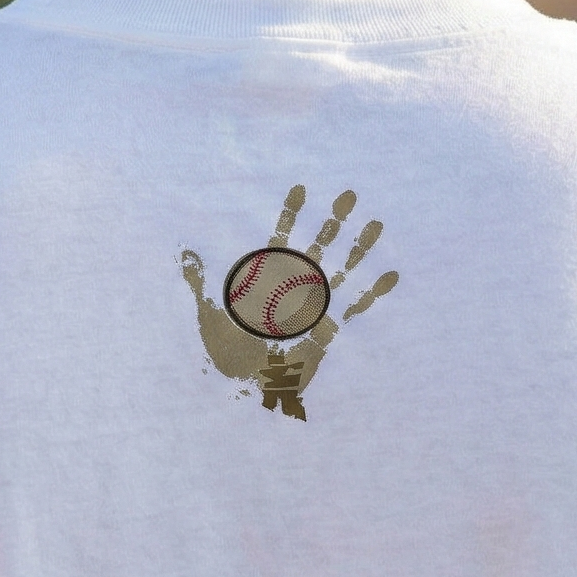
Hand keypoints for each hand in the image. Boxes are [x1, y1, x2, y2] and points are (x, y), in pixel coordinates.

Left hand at [181, 185, 398, 419]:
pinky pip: (355, 306)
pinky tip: (391, 274)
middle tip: (349, 194)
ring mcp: (315, 307)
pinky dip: (374, 291)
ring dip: (358, 248)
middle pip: (318, 247)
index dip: (291, 214)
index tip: (301, 188)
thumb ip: (201, 283)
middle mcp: (295, 288)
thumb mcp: (210, 314)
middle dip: (333, 222)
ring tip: (376, 224)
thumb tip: (185, 254)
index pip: (282, 238)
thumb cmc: (230, 353)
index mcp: (270, 280)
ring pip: (342, 270)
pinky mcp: (330, 328)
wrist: (249, 389)